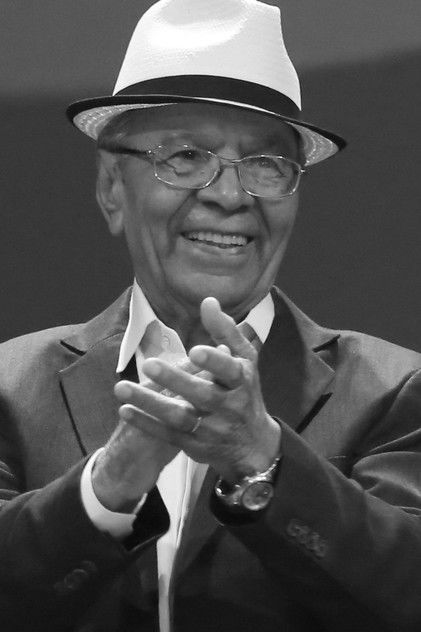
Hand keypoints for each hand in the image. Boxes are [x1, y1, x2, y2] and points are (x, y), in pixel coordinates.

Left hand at [115, 297, 280, 482]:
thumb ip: (226, 331)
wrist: (253, 445)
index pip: (230, 371)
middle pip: (202, 395)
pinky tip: (125, 410)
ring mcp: (212, 429)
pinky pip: (168, 435)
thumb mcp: (245, 361)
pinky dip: (146, 424)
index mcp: (242, 380)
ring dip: (150, 404)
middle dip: (175, 381)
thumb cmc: (245, 391)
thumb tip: (208, 301)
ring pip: (180, 417)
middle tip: (149, 364)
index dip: (214, 362)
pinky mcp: (194, 445)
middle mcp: (229, 406)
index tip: (195, 351)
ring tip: (121, 388)